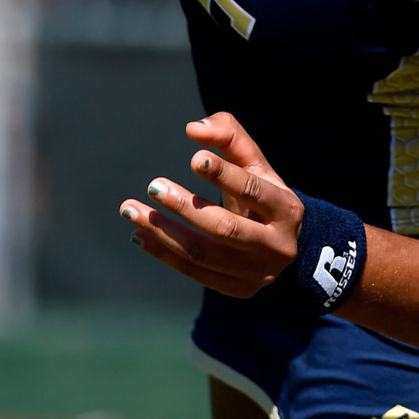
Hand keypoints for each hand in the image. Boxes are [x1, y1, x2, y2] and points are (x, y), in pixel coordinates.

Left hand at [119, 111, 303, 299]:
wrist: (287, 243)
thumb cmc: (263, 192)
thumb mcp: (255, 163)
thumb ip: (229, 136)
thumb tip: (193, 129)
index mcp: (286, 208)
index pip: (252, 190)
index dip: (223, 175)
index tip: (193, 158)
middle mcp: (276, 245)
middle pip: (225, 228)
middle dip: (185, 206)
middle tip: (153, 185)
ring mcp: (257, 273)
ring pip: (204, 254)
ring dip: (164, 231)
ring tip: (131, 210)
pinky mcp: (239, 289)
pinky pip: (195, 272)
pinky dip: (163, 253)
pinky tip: (139, 234)